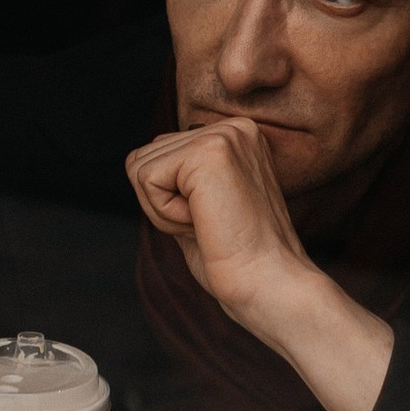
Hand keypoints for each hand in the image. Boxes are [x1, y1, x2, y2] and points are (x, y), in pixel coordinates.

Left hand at [125, 115, 393, 410]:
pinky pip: (146, 178)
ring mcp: (224, 135)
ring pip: (140, 167)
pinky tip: (204, 222)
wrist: (269, 285)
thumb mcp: (203, 205)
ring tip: (209, 223)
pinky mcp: (209, 151)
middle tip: (210, 225)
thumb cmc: (237, 259)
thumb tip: (140, 161)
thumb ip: (179, 177)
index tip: (214, 221)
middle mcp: (235, 126)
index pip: (161, 154)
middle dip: (162, 203)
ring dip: (163, 209)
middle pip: (145, 157)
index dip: (170, 200)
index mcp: (237, 135)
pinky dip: (163, 212)